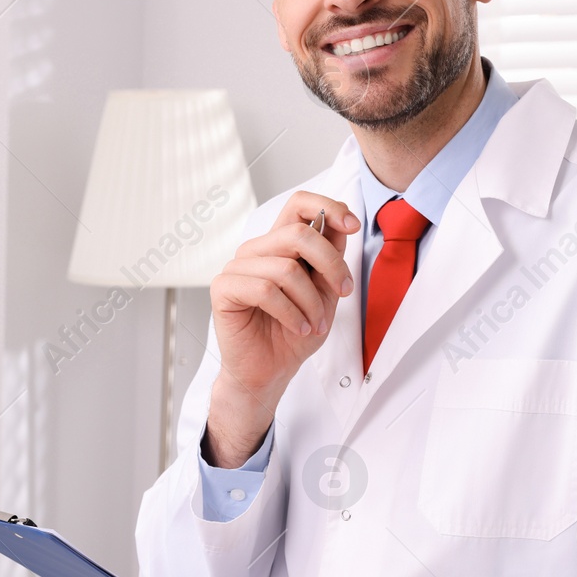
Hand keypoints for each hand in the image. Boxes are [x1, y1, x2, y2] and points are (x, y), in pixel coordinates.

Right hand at [205, 192, 358, 466]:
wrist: (270, 371)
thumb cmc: (293, 333)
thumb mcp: (325, 293)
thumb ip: (330, 259)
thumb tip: (341, 224)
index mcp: (280, 245)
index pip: (298, 205)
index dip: (327, 207)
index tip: (353, 226)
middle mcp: (256, 250)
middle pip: (299, 234)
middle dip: (331, 264)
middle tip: (343, 292)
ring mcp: (237, 267)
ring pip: (286, 268)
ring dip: (310, 302)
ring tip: (315, 323)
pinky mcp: (224, 289)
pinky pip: (265, 291)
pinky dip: (290, 313)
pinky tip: (298, 327)